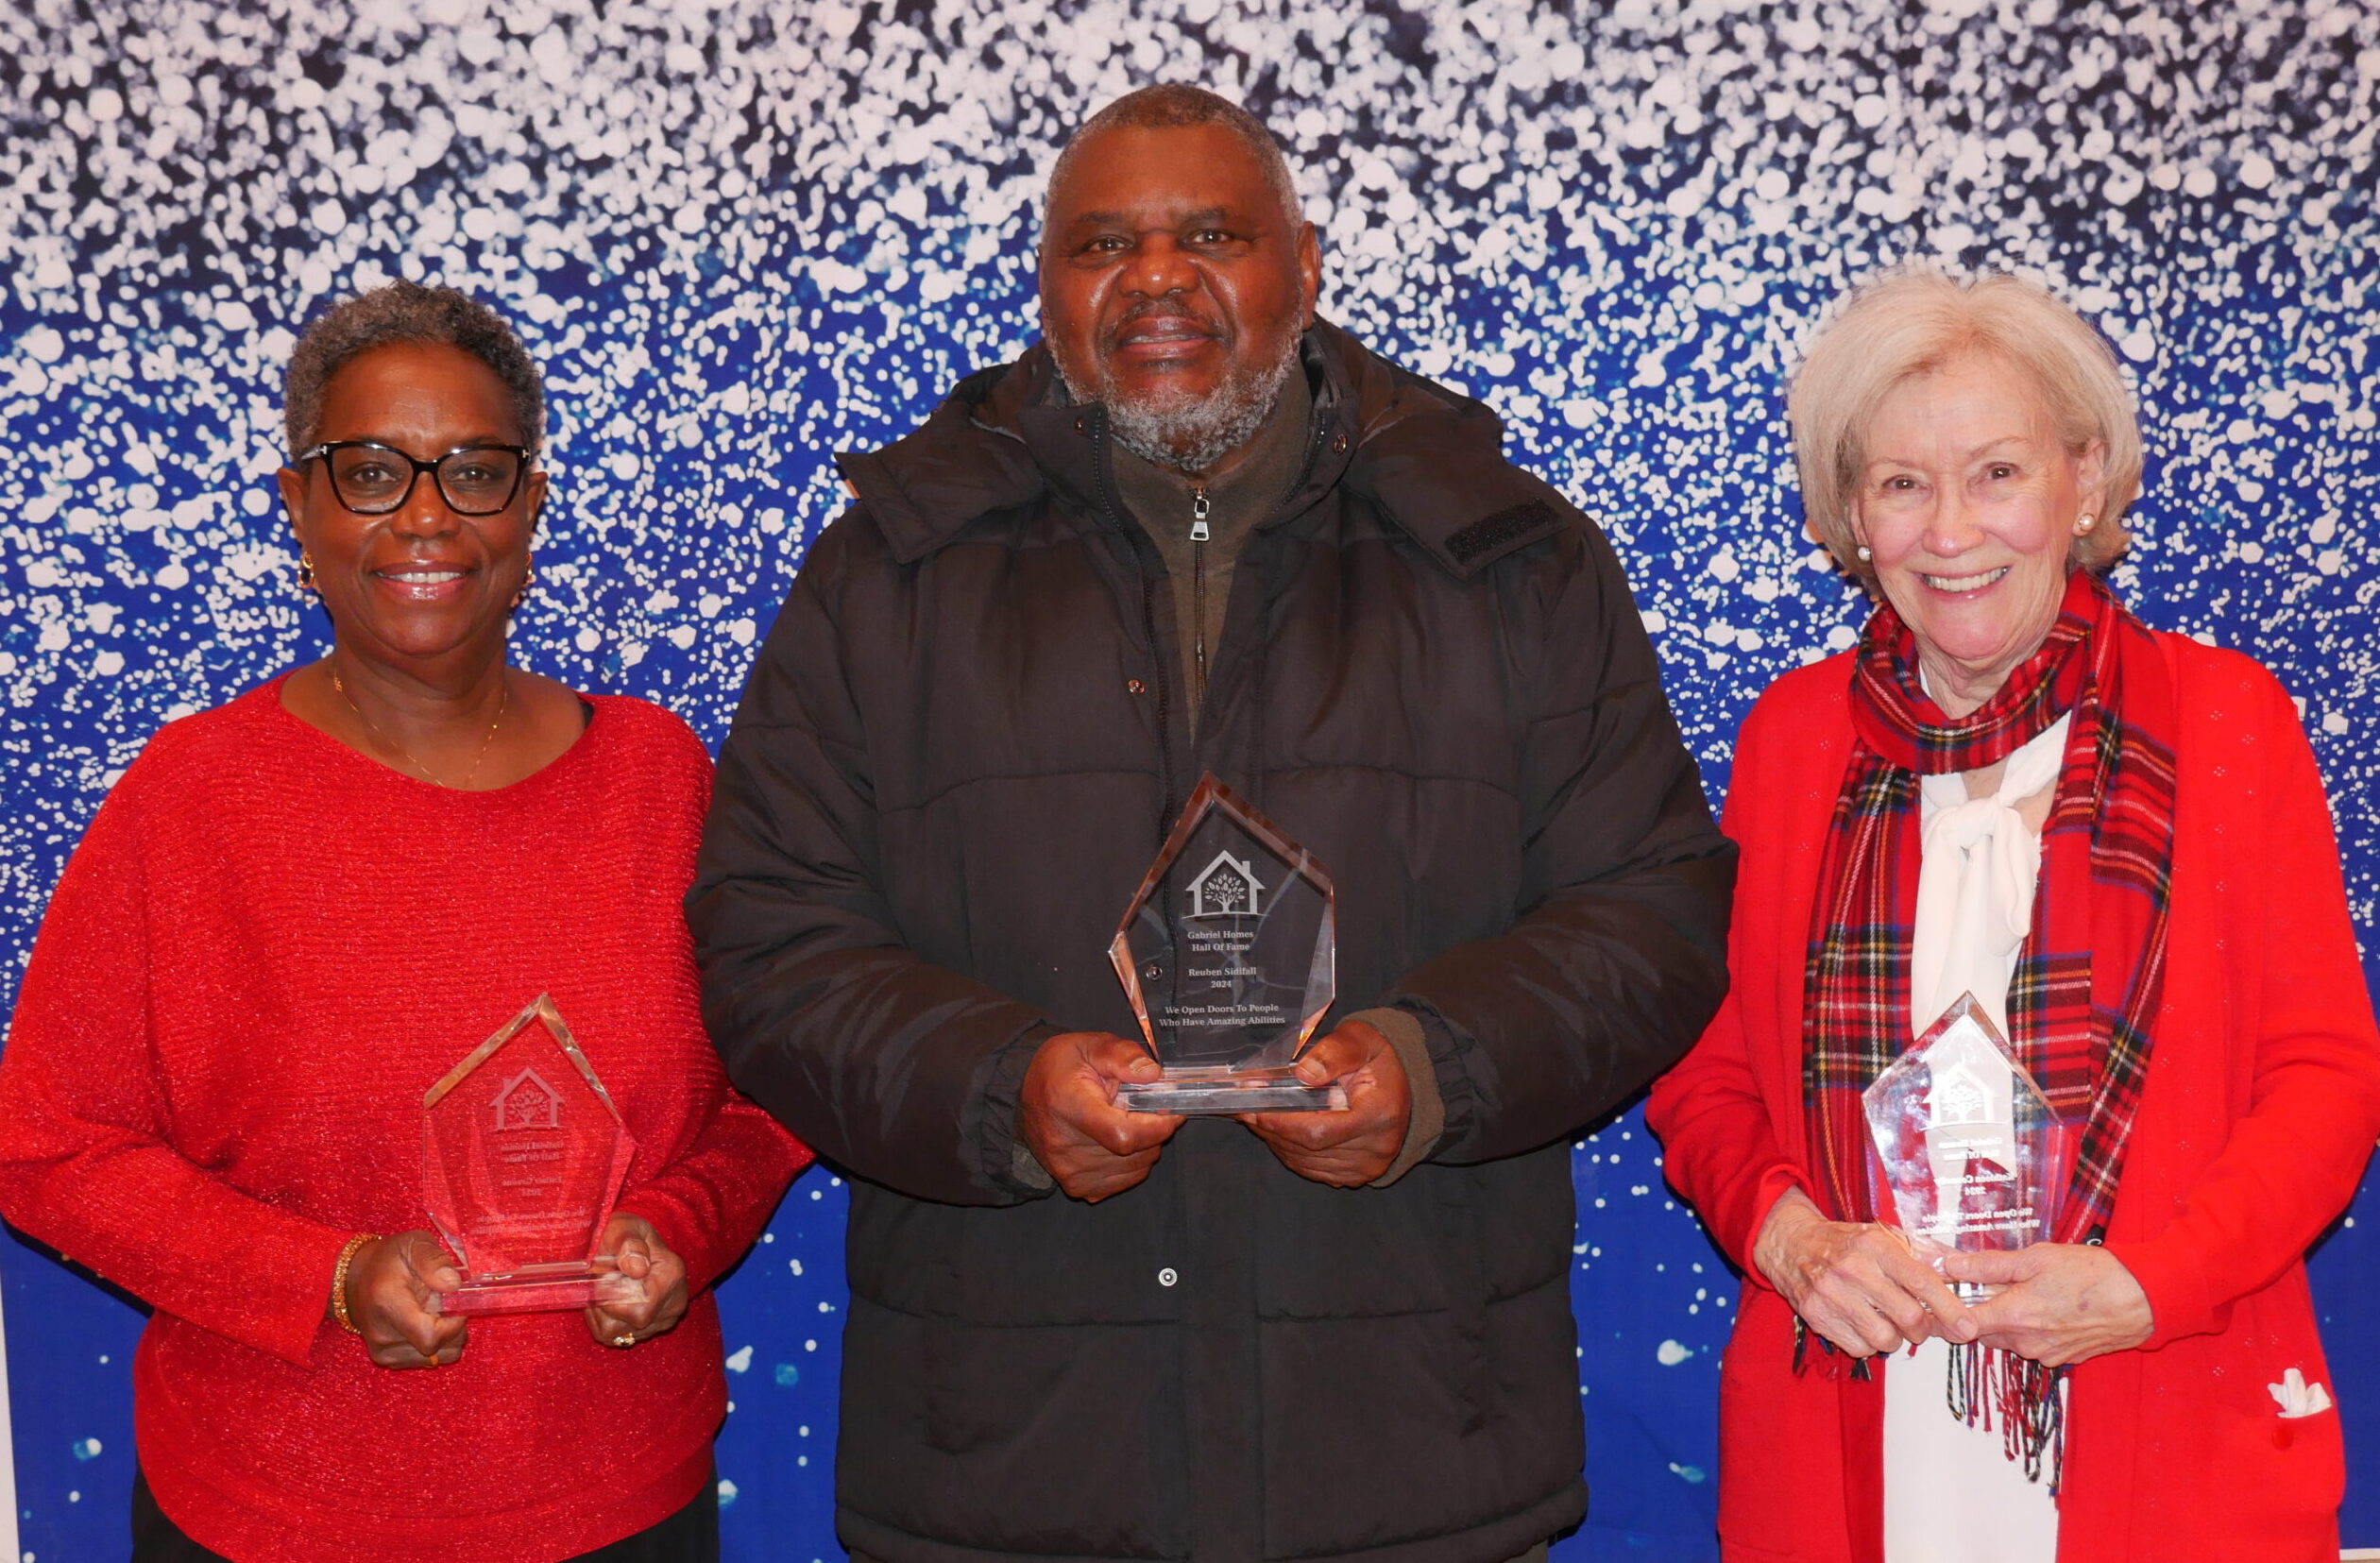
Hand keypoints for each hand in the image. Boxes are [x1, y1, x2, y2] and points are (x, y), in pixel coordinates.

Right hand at [345, 1230, 466, 1368]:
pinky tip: (425, 1323)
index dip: (453, 1324)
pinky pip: (427, 1361)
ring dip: (448, 1337)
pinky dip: (436, 1345)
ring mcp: (383, 1351)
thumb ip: (434, 1260)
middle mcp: (382, 1334)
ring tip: (434, 1312)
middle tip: (447, 1303)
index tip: (456, 1304)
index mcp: (388, 1303)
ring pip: (438, 1358)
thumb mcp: (413, 1243)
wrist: (354, 1277)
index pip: (429, 1337)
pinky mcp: (386, 1360)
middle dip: (455, 1328)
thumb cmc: (389, 1257)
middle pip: (438, 1349)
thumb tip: (454, 1285)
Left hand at [586, 1212, 690, 1347]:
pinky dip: (606, 1321)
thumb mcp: (623, 1228)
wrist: (634, 1241)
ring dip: (602, 1315)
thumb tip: (636, 1268)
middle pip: (629, 1326)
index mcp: (672, 1274)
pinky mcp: (654, 1327)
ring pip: (620, 1335)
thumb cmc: (625, 1232)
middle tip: (599, 1282)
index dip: (611, 1299)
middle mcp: (675, 1301)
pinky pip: (620, 1337)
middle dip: (604, 1307)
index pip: (640, 1309)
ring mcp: (666, 1318)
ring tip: (603, 1289)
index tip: (602, 1278)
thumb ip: (628, 1244)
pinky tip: (608, 1300)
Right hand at [1017, 1031, 1182, 1201]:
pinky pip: (1124, 1180)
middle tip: (1147, 1108)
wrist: (1028, 1098)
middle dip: (1154, 1130)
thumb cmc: (1059, 1069)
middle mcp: (1066, 1147)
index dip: (1157, 1126)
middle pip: (1135, 1153)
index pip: (1124, 1135)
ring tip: (1127, 1121)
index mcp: (1069, 1106)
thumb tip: (1152, 1075)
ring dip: (1145, 1146)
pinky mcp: (1077, 1187)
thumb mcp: (1088, 1045)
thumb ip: (1122, 1055)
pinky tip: (1117, 1140)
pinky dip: (1132, 1162)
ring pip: (1136, 1168)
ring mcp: (1071, 1172)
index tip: (1171, 1111)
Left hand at [1238, 1020, 1409, 1186]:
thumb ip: (1332, 1054)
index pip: (1319, 1131)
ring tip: (1255, 1115)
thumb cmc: (1377, 1058)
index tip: (1253, 1107)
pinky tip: (1276, 1130)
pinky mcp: (1355, 1175)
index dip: (1281, 1122)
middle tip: (1243, 1108)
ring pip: (1305, 1162)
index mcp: (1380, 1114)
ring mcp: (1366, 1167)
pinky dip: (1289, 1150)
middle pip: (1308, 1149)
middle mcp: (1376, 1149)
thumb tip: (1303, 1074)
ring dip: (1276, 1140)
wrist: (1403, 1082)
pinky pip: (1312, 1169)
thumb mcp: (1359, 1040)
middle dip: (1270, 1128)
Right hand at [1751, 1189, 1974, 1357]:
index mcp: (1875, 1246)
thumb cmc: (1843, 1242)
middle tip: (1918, 1325)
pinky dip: (1868, 1344)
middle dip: (1922, 1329)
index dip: (1950, 1308)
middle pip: (1908, 1317)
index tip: (1968, 1326)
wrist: (1790, 1244)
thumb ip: (1918, 1256)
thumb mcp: (1880, 1238)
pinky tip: (1862, 1326)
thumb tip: (1958, 1274)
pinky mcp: (1817, 1316)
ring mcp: (1832, 1295)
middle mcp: (1853, 1269)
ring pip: (1885, 1338)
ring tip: (1886, 1323)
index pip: (1922, 1282)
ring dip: (1894, 1338)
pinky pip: (1859, 1348)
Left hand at [1942, 1242, 2152, 1366]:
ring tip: (2027, 1292)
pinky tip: (2048, 1307)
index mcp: (2014, 1317)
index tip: (1941, 1296)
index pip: (1959, 1326)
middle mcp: (2027, 1344)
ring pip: (2008, 1340)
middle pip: (1983, 1332)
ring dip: (2007, 1321)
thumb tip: (1950, 1264)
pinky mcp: (2064, 1359)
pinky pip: (2034, 1346)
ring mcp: (2047, 1355)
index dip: (1945, 1311)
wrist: (2142, 1299)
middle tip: (1989, 1285)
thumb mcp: (2035, 1258)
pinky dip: (2031, 1330)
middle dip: (1980, 1311)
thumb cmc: (2091, 1274)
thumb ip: (1989, 1265)